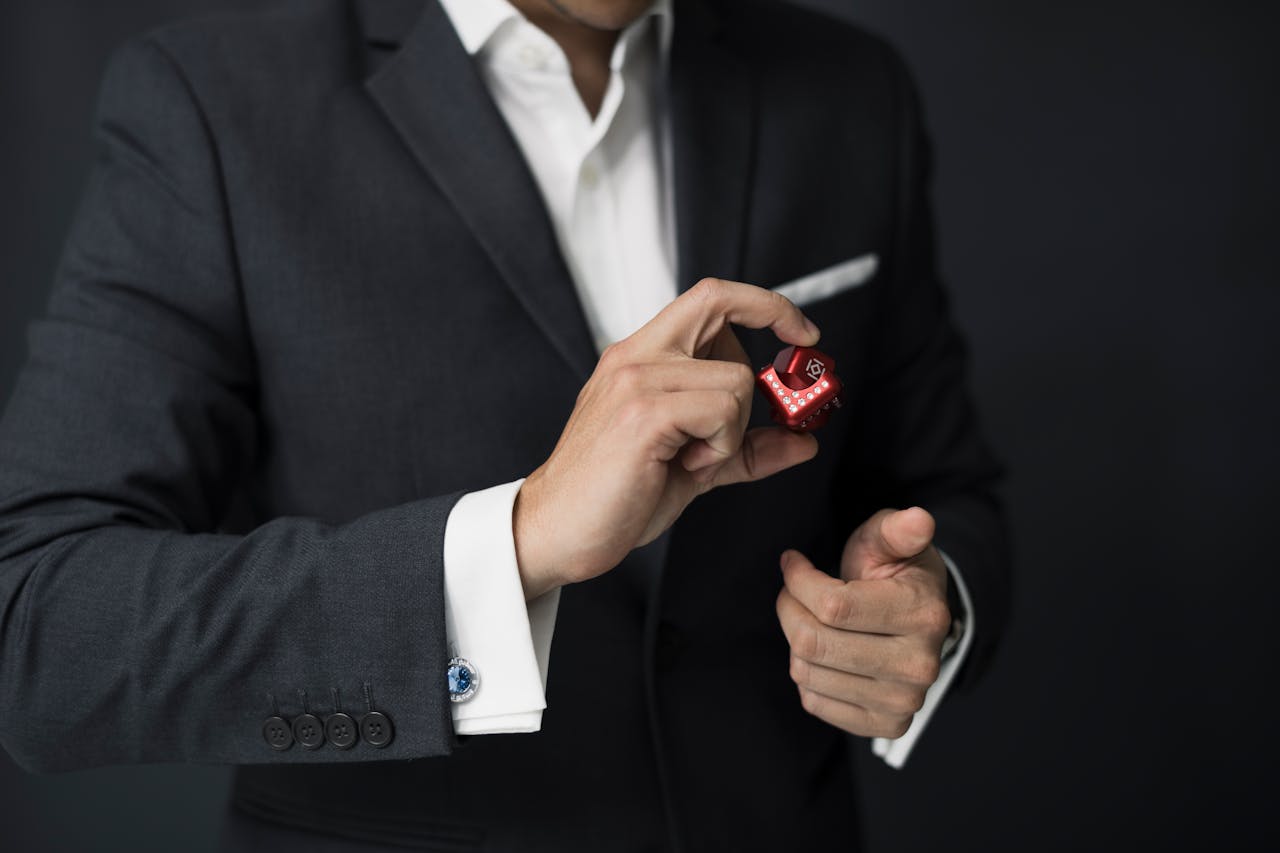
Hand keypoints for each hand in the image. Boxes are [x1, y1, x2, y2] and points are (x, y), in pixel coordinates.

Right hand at [514, 278, 821, 598]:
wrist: (558, 532)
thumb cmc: (612, 498)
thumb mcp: (694, 467)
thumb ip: (745, 447)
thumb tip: (800, 441)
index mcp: (641, 358)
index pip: (710, 297)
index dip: (765, 304)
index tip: (800, 332)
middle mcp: (636, 356)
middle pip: (721, 310)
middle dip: (757, 364)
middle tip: (747, 420)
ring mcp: (637, 380)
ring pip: (735, 378)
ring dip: (731, 430)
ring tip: (692, 459)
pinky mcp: (644, 412)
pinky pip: (723, 410)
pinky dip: (721, 446)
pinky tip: (686, 465)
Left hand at [776, 507, 950, 738]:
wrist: (918, 621)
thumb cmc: (895, 573)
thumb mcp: (892, 542)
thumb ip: (897, 529)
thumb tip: (918, 519)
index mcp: (924, 615)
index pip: (832, 606)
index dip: (798, 580)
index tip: (792, 562)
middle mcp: (919, 666)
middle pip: (813, 643)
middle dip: (789, 608)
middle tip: (792, 591)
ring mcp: (903, 702)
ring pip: (807, 673)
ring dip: (795, 639)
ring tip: (809, 618)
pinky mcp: (885, 725)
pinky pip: (815, 702)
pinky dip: (807, 674)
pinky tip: (824, 652)